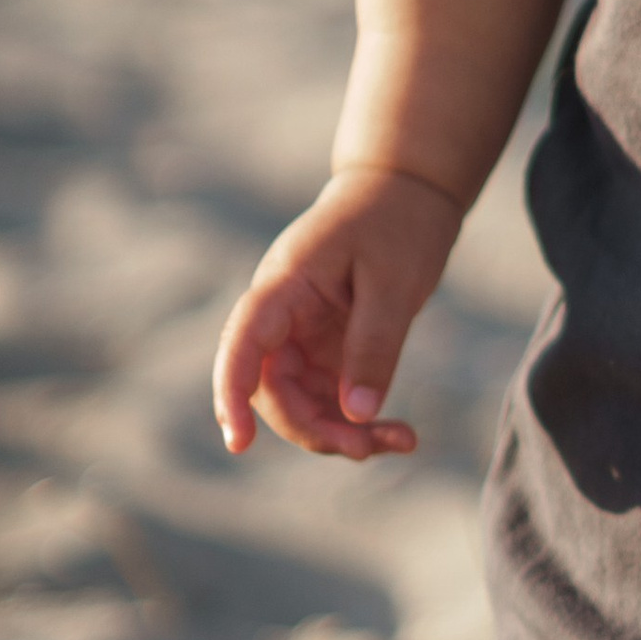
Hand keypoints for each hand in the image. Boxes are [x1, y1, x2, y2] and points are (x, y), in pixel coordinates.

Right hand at [210, 165, 462, 460]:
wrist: (409, 190)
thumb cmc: (398, 222)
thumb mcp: (395, 283)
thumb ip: (374, 345)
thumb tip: (356, 415)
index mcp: (284, 286)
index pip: (243, 343)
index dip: (232, 393)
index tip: (238, 443)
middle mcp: (282, 315)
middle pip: (273, 389)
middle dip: (313, 428)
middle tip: (367, 449)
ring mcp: (302, 336)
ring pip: (300, 403)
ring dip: (341, 433)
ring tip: (401, 440)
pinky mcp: (327, 350)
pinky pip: (331, 398)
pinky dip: (360, 421)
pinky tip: (399, 434)